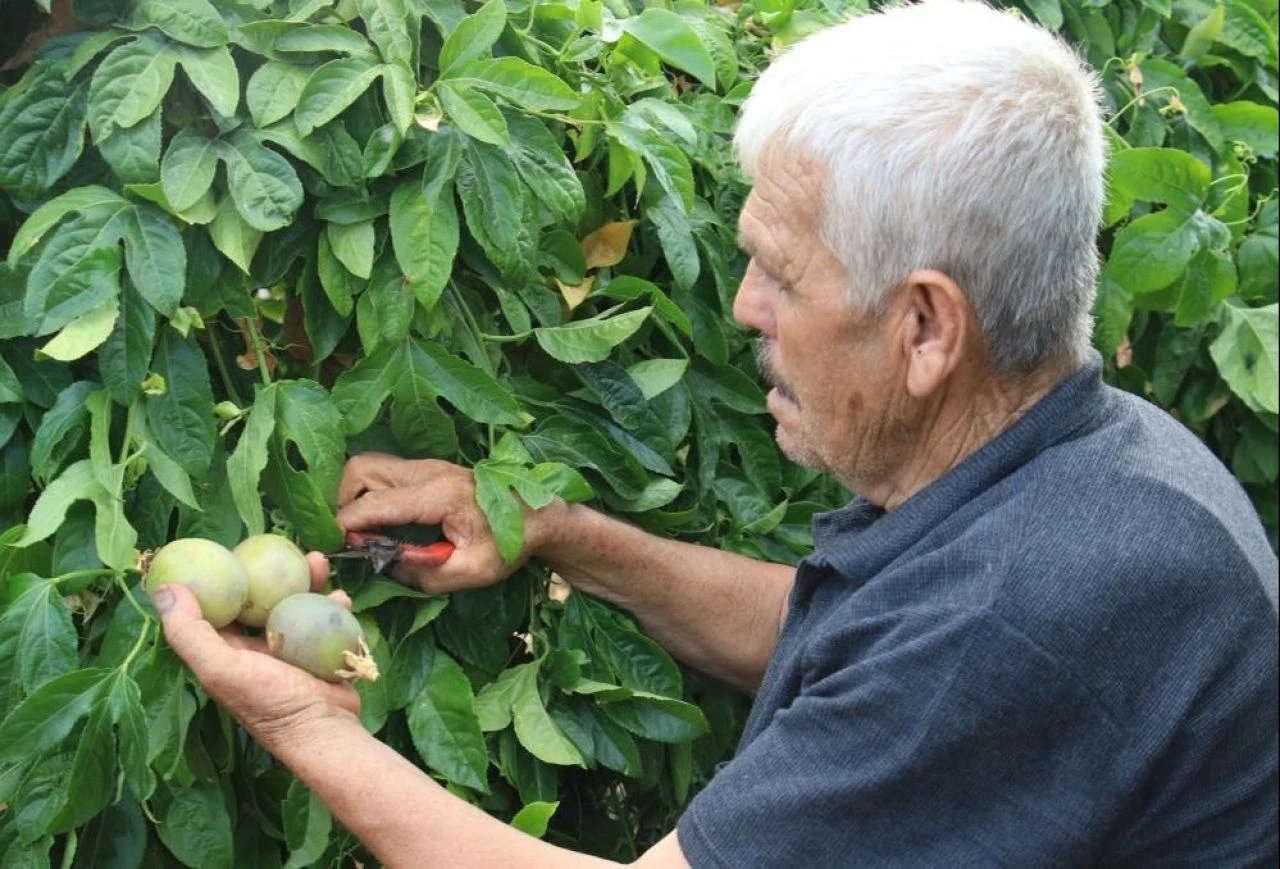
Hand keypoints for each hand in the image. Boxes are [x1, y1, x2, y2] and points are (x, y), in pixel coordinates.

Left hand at [152, 553, 359, 746]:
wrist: (325, 730)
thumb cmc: (270, 702)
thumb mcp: (221, 668)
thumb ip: (190, 632)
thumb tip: (164, 588)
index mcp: (226, 652)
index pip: (217, 605)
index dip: (219, 575)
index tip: (229, 547)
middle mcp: (255, 648)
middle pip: (259, 598)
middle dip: (270, 571)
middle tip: (281, 547)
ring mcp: (291, 648)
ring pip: (296, 602)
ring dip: (307, 580)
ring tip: (319, 562)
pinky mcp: (320, 650)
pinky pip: (325, 618)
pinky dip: (333, 604)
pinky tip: (341, 598)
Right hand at [333, 453, 555, 592]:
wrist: (539, 516)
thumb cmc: (510, 544)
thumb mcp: (471, 572)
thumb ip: (424, 574)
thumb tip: (383, 565)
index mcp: (439, 494)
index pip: (375, 504)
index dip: (347, 526)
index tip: (334, 548)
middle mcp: (428, 471)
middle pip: (361, 469)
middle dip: (342, 502)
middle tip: (349, 537)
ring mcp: (426, 466)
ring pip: (368, 466)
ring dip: (354, 495)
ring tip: (362, 531)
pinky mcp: (427, 470)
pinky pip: (383, 472)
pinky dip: (369, 492)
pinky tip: (379, 522)